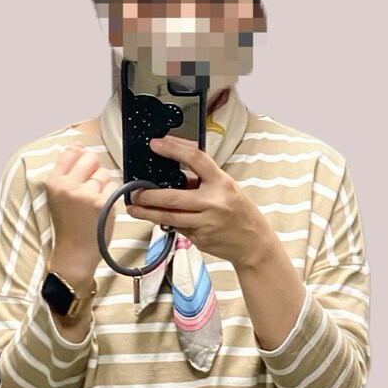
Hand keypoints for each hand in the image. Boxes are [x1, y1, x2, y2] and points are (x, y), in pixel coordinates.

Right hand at [41, 144, 119, 285]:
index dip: (80, 157)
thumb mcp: (58, 195)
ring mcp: (86, 194)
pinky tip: (102, 208)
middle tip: (90, 187)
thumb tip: (78, 145)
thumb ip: (66, 170)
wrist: (75, 251)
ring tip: (94, 201)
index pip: (70, 152)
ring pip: (104, 173)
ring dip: (103, 185)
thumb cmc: (68, 222)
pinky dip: (111, 196)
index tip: (82, 170)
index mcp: (53, 181)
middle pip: (90, 158)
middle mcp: (68, 185)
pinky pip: (113, 187)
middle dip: (94, 169)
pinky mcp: (102, 202)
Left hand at [125, 134, 274, 269]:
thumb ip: (202, 180)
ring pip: (170, 217)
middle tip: (134, 191)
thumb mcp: (226, 187)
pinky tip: (157, 218)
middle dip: (149, 194)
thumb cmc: (239, 212)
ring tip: (134, 208)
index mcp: (221, 182)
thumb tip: (172, 171)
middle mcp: (214, 202)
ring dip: (148, 212)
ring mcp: (206, 222)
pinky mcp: (201, 238)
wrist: (253, 243)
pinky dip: (167, 222)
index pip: (195, 158)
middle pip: (173, 196)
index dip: (173, 149)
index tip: (155, 144)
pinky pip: (178, 228)